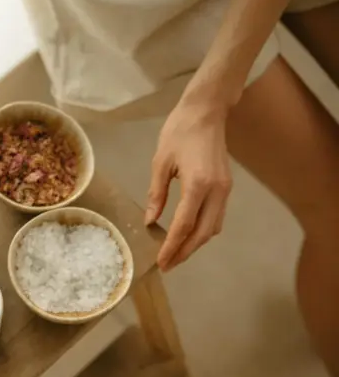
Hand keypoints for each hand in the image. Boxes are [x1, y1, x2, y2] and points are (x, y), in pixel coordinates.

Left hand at [145, 100, 232, 271]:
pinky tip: (187, 235)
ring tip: (175, 254)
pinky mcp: (227, 186)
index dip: (172, 246)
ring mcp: (226, 189)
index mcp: (199, 184)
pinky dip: (203, 230)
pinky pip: (216, 216)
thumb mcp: (160, 163)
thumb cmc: (179, 132)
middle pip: (203, 233)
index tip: (160, 262)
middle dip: (185, 252)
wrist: (206, 111)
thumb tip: (150, 222)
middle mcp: (217, 191)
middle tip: (167, 265)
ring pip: (213, 228)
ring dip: (195, 244)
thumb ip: (156, 195)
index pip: (184, 225)